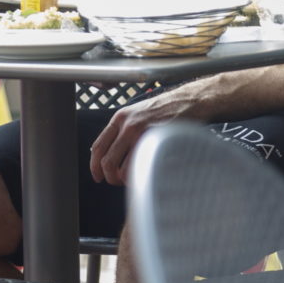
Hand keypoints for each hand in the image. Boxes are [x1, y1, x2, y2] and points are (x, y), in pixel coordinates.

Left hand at [87, 81, 216, 184]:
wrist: (189, 101)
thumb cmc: (166, 109)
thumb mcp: (137, 114)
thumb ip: (122, 130)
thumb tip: (111, 153)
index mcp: (120, 118)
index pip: (98, 147)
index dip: (94, 166)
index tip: (98, 176)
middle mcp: (127, 125)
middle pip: (107, 161)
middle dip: (110, 177)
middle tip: (116, 182)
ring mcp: (142, 134)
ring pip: (122, 168)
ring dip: (124, 180)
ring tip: (133, 180)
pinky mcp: (157, 142)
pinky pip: (142, 167)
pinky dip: (141, 176)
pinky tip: (146, 174)